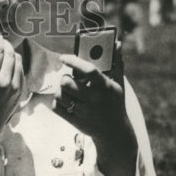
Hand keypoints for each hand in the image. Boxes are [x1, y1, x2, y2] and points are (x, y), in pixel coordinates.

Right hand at [0, 25, 24, 145]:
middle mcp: (3, 81)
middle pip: (9, 52)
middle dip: (4, 43)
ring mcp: (14, 86)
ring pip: (17, 59)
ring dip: (11, 52)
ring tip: (2, 52)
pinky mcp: (21, 90)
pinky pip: (21, 69)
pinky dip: (16, 63)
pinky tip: (8, 65)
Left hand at [56, 42, 137, 175]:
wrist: (113, 132)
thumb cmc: (115, 103)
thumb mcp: (118, 84)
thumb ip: (116, 62)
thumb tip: (117, 43)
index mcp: (105, 87)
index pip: (88, 70)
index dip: (74, 61)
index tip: (64, 57)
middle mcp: (94, 99)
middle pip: (67, 83)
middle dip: (65, 78)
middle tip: (69, 79)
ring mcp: (83, 111)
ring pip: (60, 94)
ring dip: (61, 90)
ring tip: (69, 91)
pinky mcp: (74, 121)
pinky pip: (57, 107)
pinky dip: (58, 102)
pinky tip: (66, 101)